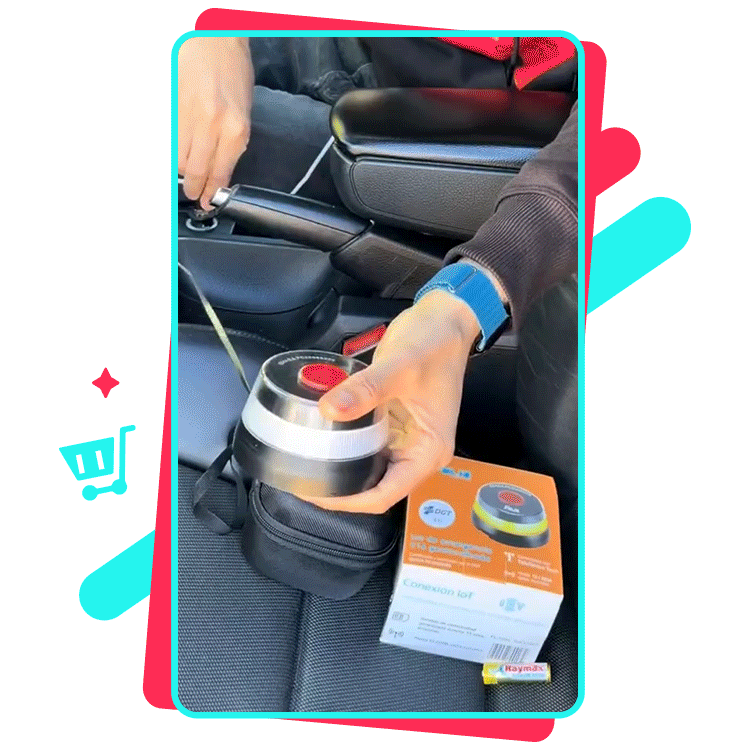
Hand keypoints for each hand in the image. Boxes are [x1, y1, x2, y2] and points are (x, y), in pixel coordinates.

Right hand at [178, 37, 252, 208]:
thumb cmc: (232, 69)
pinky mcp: (171, 109)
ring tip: (186, 174)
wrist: (213, 36)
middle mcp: (212, 126)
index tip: (209, 202)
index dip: (212, 193)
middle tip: (194, 194)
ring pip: (178, 159)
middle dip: (194, 188)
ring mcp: (188, 117)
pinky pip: (169, 142)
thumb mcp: (244, 112)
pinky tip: (177, 155)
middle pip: (195, 171)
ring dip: (181, 170)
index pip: (220, 173)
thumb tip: (221, 169)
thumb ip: (233, 142)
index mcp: (236, 129)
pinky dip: (172, 152)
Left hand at [302, 289, 480, 513]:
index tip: (315, 493)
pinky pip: (366, 445)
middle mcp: (419, 452)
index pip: (385, 494)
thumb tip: (329, 409)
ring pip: (368, 468)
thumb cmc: (434, 344)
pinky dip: (344, 446)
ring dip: (340, 470)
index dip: (348, 501)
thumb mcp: (400, 366)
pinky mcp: (393, 424)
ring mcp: (406, 439)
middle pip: (375, 487)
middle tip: (300, 479)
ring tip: (304, 465)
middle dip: (339, 489)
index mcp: (428, 451)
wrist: (444, 320)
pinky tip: (321, 441)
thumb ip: (365, 389)